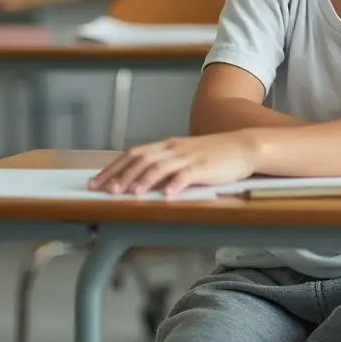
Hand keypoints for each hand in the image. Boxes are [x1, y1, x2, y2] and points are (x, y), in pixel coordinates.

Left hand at [88, 132, 257, 196]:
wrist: (244, 146)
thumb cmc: (215, 154)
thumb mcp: (186, 156)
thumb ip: (165, 165)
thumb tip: (140, 180)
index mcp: (167, 145)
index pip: (134, 154)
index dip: (113, 167)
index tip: (96, 182)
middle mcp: (174, 149)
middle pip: (141, 159)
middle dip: (121, 175)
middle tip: (106, 191)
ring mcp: (189, 157)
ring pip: (160, 166)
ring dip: (143, 180)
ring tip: (130, 194)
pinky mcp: (204, 167)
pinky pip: (186, 175)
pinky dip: (175, 185)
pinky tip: (166, 195)